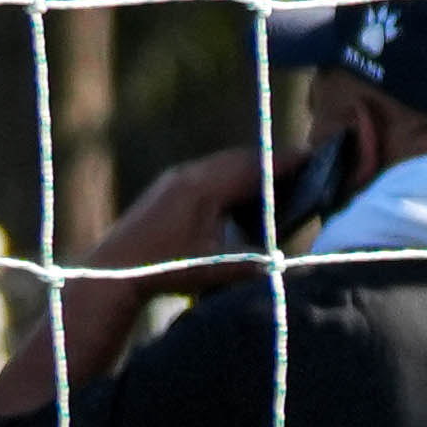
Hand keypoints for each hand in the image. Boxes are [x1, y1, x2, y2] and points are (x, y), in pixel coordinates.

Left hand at [96, 148, 283, 273]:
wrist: (115, 269)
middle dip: (270, 161)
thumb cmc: (167, 269)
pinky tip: (239, 195)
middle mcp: (189, 175)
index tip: (310, 156)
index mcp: (205, 189)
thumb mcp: (218, 268)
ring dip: (249, 169)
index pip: (252, 168)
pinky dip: (230, 177)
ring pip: (221, 164)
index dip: (283, 162)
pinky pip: (207, 173)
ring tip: (276, 178)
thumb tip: (284, 260)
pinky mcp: (168, 187)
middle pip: (238, 159)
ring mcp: (176, 178)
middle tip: (301, 164)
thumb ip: (255, 261)